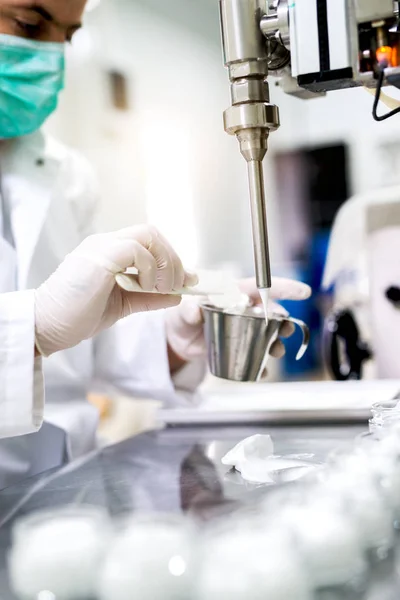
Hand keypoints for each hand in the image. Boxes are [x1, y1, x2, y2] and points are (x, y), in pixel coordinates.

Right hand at [35, 226, 195, 356]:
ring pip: (148, 235)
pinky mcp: (100, 256)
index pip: (149, 241)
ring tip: (163, 288)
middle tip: (178, 285)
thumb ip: (148, 297)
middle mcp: (105, 243)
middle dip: (173, 258)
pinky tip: (146, 287)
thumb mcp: (123, 304)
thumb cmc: (78, 315)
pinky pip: (137, 250)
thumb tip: (177, 295)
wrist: (48, 326)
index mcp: (109, 252)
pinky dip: (151, 268)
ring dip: (166, 262)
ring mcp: (102, 246)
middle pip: (152, 233)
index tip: (187, 281)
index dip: (172, 258)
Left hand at [165, 276, 310, 362]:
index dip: (284, 288)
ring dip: (276, 343)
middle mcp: (246, 311)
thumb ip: (190, 309)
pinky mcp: (240, 348)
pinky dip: (260, 366)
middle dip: (284, 321)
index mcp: (236, 294)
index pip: (262, 287)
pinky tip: (262, 371)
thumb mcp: (183, 309)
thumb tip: (196, 309)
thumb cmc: (184, 315)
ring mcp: (245, 330)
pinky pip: (255, 357)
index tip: (303, 291)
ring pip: (268, 336)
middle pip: (272, 313)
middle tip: (286, 329)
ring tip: (276, 351)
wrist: (178, 338)